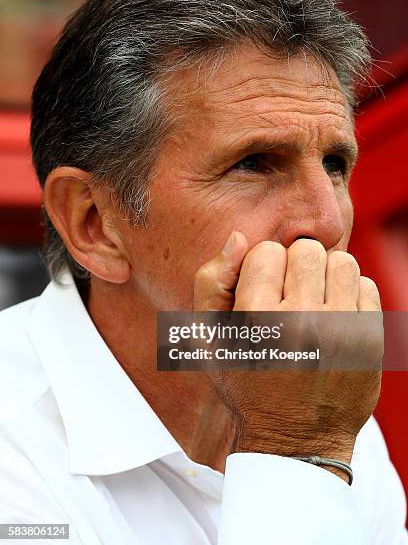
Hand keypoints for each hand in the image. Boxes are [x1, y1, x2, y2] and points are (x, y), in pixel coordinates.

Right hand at [193, 233, 382, 476]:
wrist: (295, 438)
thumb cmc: (246, 382)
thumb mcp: (209, 339)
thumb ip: (211, 281)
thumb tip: (239, 237)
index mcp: (257, 320)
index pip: (267, 252)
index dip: (262, 268)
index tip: (262, 292)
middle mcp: (301, 322)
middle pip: (307, 250)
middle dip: (295, 265)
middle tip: (289, 293)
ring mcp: (341, 331)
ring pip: (341, 261)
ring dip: (326, 274)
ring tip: (314, 299)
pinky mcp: (369, 341)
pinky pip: (366, 286)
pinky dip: (349, 294)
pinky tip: (334, 315)